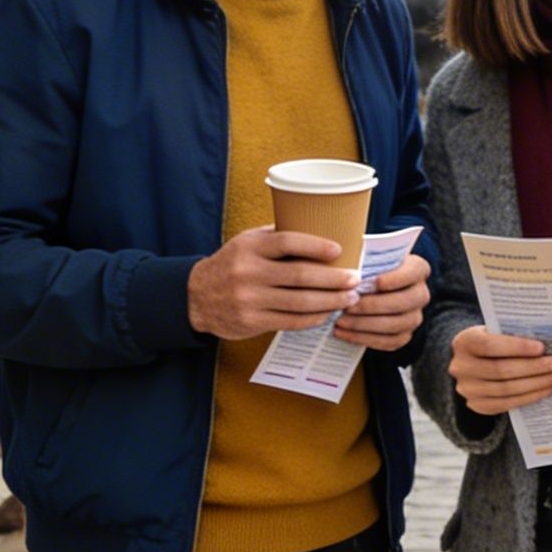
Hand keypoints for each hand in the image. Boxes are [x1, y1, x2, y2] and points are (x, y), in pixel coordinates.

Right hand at [186, 225, 363, 339]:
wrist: (196, 296)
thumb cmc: (232, 264)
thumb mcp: (247, 242)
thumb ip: (277, 237)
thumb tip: (321, 229)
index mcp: (250, 247)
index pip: (287, 242)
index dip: (316, 246)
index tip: (339, 250)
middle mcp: (248, 272)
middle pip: (300, 276)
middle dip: (333, 279)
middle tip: (355, 280)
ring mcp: (249, 299)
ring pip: (299, 302)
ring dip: (330, 301)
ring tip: (349, 298)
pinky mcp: (251, 322)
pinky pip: (290, 321)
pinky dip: (313, 318)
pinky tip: (328, 313)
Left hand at [332, 253, 429, 350]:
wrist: (371, 290)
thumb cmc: (368, 268)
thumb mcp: (369, 257)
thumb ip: (364, 259)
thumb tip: (348, 265)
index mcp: (418, 269)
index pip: (412, 273)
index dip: (393, 279)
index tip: (369, 282)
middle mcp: (421, 294)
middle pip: (403, 302)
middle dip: (372, 305)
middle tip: (347, 306)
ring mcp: (415, 317)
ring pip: (396, 324)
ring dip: (365, 324)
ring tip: (341, 321)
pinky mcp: (404, 335)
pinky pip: (389, 342)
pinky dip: (364, 339)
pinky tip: (344, 333)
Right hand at [450, 326, 551, 414]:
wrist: (472, 361)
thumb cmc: (492, 340)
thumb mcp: (495, 331)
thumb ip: (513, 334)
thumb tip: (549, 341)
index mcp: (464, 343)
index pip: (490, 345)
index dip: (516, 347)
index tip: (542, 347)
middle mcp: (461, 368)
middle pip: (501, 370)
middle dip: (535, 367)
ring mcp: (468, 390)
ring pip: (507, 390)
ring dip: (538, 384)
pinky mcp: (478, 405)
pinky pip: (508, 404)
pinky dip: (531, 397)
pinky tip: (548, 389)